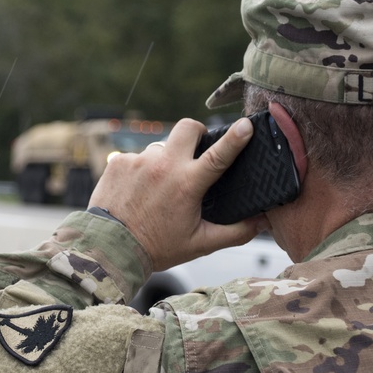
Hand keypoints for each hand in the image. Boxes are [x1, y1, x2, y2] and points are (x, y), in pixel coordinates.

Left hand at [88, 117, 268, 271]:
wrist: (108, 249)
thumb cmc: (156, 248)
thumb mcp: (200, 243)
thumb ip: (235, 232)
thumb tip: (263, 222)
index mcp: (187, 184)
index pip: (218, 155)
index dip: (235, 138)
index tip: (246, 124)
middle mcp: (163, 167)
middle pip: (188, 127)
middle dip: (196, 133)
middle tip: (195, 151)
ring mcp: (138, 161)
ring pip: (161, 148)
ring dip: (164, 161)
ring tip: (157, 188)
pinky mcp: (118, 162)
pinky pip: (136, 157)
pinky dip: (140, 171)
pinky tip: (137, 191)